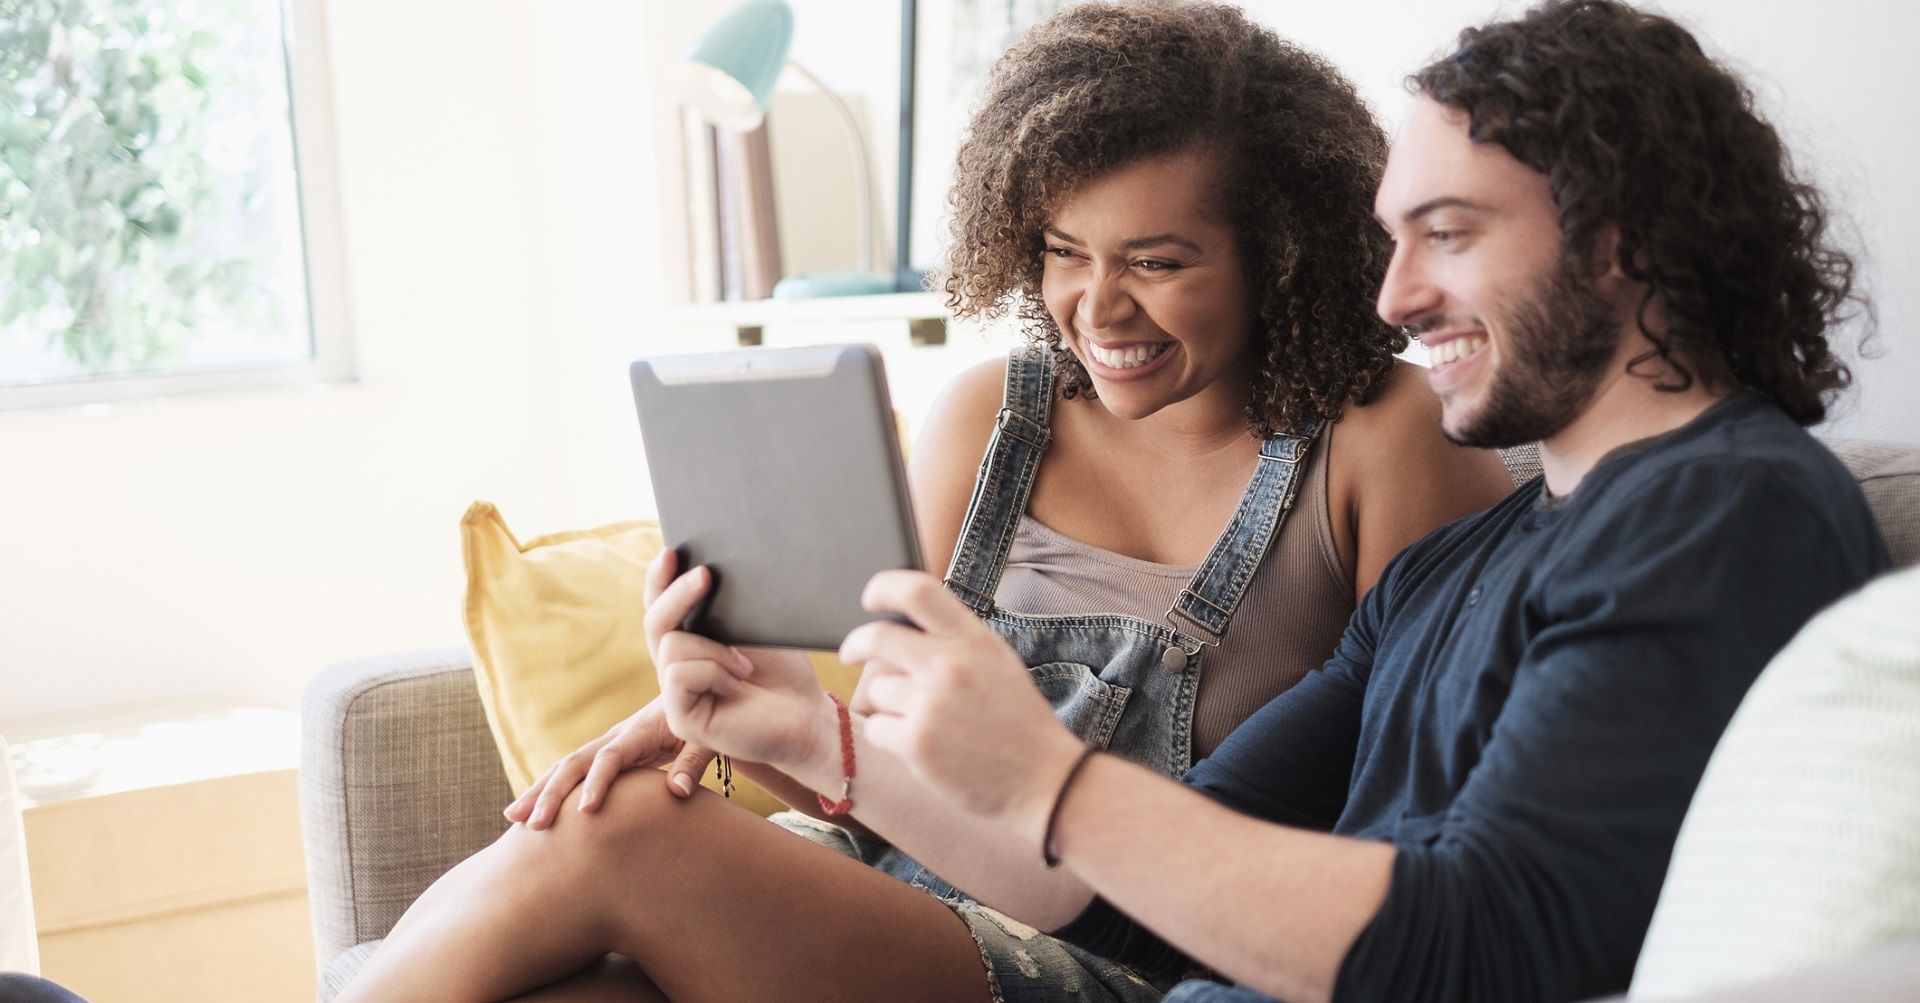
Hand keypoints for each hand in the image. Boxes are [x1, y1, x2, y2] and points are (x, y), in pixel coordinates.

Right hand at [502, 697, 711, 828]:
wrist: (697, 694)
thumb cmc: (705, 719)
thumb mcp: (705, 740)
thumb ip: (693, 763)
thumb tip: (678, 793)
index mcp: (638, 733)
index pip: (610, 759)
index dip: (597, 783)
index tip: (585, 811)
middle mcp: (616, 737)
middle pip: (574, 763)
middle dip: (550, 793)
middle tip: (530, 825)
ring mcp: (607, 744)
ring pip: (565, 767)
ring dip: (539, 791)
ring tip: (513, 819)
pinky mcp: (607, 752)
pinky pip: (574, 771)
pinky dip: (551, 789)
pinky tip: (534, 811)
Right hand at [644, 549, 833, 771]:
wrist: (808, 716)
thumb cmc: (785, 672)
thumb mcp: (753, 627)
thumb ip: (723, 608)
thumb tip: (703, 570)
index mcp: (690, 644)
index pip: (660, 607)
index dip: (660, 579)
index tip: (672, 551)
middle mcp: (676, 668)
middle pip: (655, 621)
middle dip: (678, 594)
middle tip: (706, 575)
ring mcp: (676, 695)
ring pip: (670, 646)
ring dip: (714, 648)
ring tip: (745, 665)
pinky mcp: (682, 719)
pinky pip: (679, 674)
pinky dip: (712, 670)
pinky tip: (735, 682)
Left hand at [841, 570, 1083, 823]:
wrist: (1045, 780)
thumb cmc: (1017, 721)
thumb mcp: (996, 663)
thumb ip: (955, 640)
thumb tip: (902, 621)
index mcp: (974, 639)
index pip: (918, 590)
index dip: (884, 587)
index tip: (870, 598)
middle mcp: (951, 666)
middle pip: (877, 637)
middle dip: (855, 644)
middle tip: (849, 652)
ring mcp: (931, 705)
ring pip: (876, 689)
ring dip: (888, 704)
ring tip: (924, 721)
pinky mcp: (916, 743)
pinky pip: (876, 727)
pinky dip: (890, 736)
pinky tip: (921, 744)